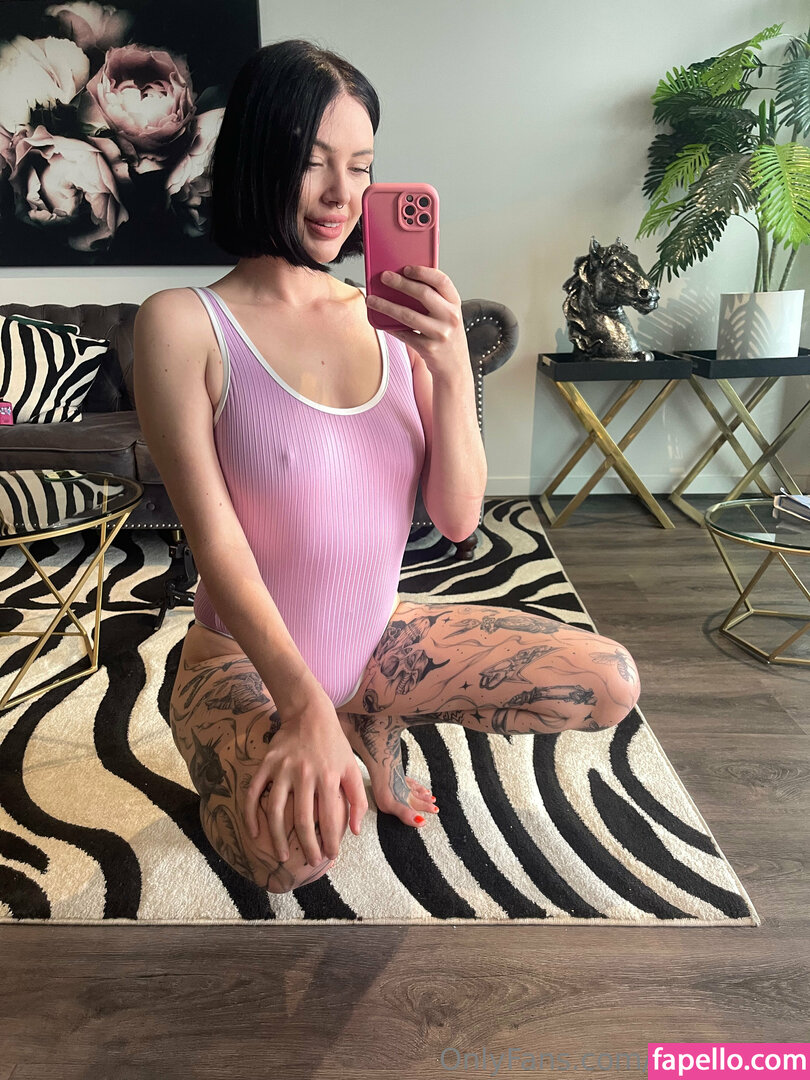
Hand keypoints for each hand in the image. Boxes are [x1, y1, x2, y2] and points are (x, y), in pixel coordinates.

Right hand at [244, 688, 367, 865]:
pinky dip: (250, 814)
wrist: (310, 713)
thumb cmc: (334, 744)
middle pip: (301, 820)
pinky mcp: (266, 764)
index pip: (328, 819)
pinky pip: (253, 792)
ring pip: (275, 811)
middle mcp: (304, 774)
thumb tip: (355, 832)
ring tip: (282, 856)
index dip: (329, 842)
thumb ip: (357, 800)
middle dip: (306, 846)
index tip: (330, 856)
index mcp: (328, 777)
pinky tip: (254, 833)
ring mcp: (282, 769)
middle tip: (310, 861)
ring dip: (277, 837)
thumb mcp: (352, 768)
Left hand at [365, 266, 469, 381]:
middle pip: (423, 294)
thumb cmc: (447, 337)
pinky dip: (390, 327)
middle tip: (384, 277)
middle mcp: (450, 317)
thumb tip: (403, 283)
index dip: (423, 271)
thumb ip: (433, 300)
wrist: (455, 368)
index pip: (441, 280)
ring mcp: (440, 334)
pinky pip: (404, 334)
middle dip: (400, 283)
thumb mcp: (447, 315)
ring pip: (408, 315)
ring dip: (386, 306)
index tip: (406, 267)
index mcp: (455, 304)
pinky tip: (380, 321)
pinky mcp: (428, 348)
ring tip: (372, 300)